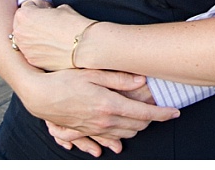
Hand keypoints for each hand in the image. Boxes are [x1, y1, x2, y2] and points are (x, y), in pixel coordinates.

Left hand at [13, 3, 93, 70]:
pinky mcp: (32, 60)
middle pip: (22, 24)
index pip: (27, 6)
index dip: (39, 7)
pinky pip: (31, 51)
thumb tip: (48, 15)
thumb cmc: (73, 25)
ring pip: (25, 39)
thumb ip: (48, 11)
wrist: (83, 46)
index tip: (47, 10)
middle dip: (33, 22)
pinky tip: (52, 47)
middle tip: (47, 23)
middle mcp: (20, 33)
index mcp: (24, 16)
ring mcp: (25, 49)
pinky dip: (38, 49)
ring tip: (50, 36)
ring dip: (34, 36)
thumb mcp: (61, 8)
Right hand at [20, 68, 177, 153]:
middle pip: (138, 126)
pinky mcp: (86, 133)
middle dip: (152, 119)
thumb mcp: (93, 73)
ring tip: (144, 117)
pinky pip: (108, 140)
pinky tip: (120, 134)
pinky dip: (118, 137)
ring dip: (137, 127)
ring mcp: (95, 130)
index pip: (144, 114)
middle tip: (159, 108)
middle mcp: (104, 122)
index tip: (175, 112)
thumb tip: (142, 80)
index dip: (163, 114)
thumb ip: (119, 78)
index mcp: (110, 106)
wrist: (39, 95)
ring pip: (125, 134)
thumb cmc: (65, 80)